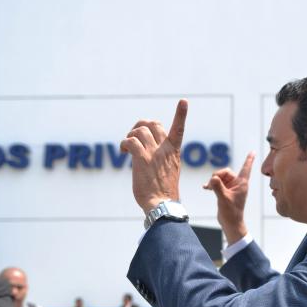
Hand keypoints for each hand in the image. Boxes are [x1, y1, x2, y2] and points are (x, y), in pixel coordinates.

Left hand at [120, 99, 187, 213]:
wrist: (162, 204)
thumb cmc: (163, 191)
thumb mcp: (169, 170)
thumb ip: (162, 156)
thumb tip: (144, 150)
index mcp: (174, 152)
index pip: (179, 129)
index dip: (181, 114)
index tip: (184, 101)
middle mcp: (165, 149)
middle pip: (153, 124)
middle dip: (141, 125)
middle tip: (133, 136)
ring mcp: (154, 153)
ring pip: (140, 130)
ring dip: (130, 136)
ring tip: (126, 148)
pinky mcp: (142, 159)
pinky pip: (130, 140)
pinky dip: (124, 143)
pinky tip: (123, 152)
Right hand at [203, 152, 254, 243]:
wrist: (231, 223)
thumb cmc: (231, 212)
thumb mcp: (223, 199)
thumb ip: (218, 187)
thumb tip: (213, 178)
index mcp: (241, 183)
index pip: (246, 168)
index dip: (249, 159)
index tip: (253, 151)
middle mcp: (237, 184)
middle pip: (225, 171)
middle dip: (217, 176)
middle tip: (211, 184)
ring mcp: (231, 187)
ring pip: (220, 177)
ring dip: (213, 181)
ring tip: (208, 188)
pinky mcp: (225, 191)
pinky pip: (217, 182)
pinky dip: (212, 184)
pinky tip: (205, 188)